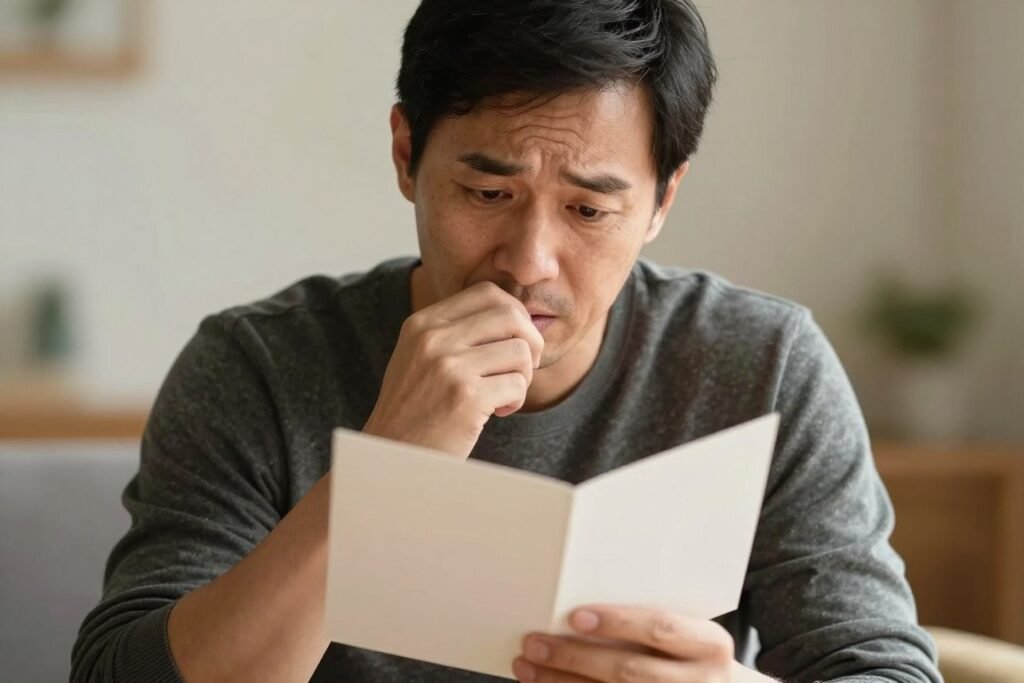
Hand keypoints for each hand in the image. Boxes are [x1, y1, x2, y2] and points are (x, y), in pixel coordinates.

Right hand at [363, 280, 543, 458]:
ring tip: (503, 394)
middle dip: (530, 342)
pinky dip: (516, 400)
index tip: (512, 341)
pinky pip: (517, 384)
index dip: (514, 314)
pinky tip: (497, 412)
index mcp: (422, 324)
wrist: (391, 458)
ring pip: (521, 351)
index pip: (488, 293)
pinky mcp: (466, 398)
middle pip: (511, 315)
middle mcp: (433, 339)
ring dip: (523, 375)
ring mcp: (449, 368)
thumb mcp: (419, 357)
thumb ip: (455, 331)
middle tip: (521, 368)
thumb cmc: (414, 411)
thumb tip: (515, 313)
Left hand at [514, 604, 742, 682]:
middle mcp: (698, 680)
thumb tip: (581, 601)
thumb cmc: (693, 651)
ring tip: (527, 666)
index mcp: (709, 644)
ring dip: (562, 682)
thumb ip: (651, 616)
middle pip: (628, 670)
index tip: (576, 616)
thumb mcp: (691, 630)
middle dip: (575, 657)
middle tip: (535, 642)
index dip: (618, 622)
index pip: (660, 629)